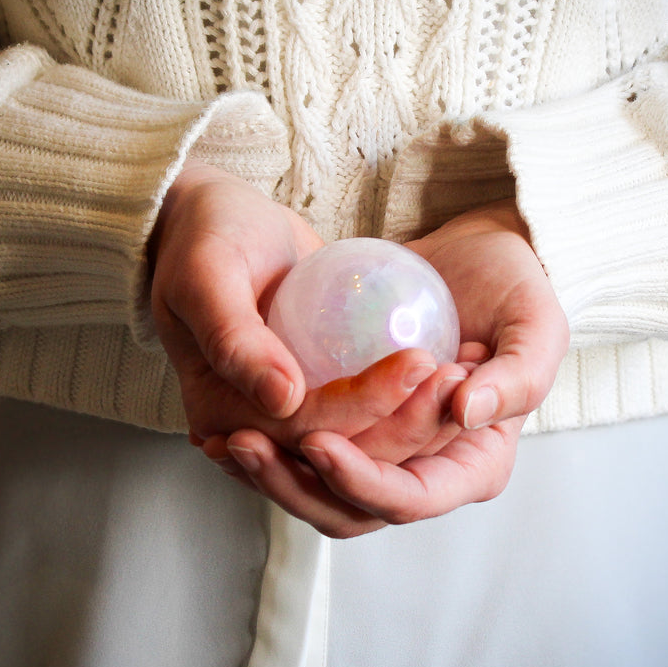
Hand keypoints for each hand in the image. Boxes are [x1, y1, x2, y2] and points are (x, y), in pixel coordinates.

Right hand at [150, 162, 461, 449]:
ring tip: (462, 374)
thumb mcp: (206, 277)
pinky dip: (401, 396)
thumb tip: (282, 399)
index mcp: (222, 415)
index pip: (304, 427)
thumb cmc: (206, 239)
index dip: (363, 406)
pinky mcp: (313, 389)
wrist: (215, 220)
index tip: (420, 362)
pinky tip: (444, 368)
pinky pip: (361, 404)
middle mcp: (255, 426)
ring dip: (413, 420)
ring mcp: (287, 410)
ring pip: (359, 437)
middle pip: (340, 446)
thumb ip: (233, 339)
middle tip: (457, 375)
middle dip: (404, 425)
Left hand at [215, 199, 568, 537]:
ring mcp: (387, 451)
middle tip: (244, 443)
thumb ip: (518, 376)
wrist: (479, 258)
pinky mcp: (355, 426)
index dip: (362, 481)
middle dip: (295, 487)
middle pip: (353, 510)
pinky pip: (306, 450)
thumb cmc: (515, 290)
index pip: (412, 499)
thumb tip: (465, 415)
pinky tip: (221, 422)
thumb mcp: (536, 324)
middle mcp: (426, 470)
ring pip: (320, 489)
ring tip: (222, 439)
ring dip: (270, 473)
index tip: (317, 443)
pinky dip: (269, 444)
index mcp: (474, 466)